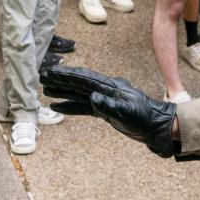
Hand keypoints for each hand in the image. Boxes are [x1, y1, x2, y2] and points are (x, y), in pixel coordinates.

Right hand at [41, 67, 178, 157]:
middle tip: (41, 76)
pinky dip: (70, 106)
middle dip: (60, 79)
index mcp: (111, 87)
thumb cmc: (146, 118)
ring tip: (45, 89)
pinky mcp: (106, 110)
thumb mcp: (129, 113)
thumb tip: (92, 97)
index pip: (85, 78)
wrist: (158, 127)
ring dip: (63, 91)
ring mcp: (105, 100)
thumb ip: (111, 105)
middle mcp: (106, 90)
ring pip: (79, 93)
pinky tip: (57, 106)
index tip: (51, 72)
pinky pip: (84, 106)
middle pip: (79, 83)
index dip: (67, 75)